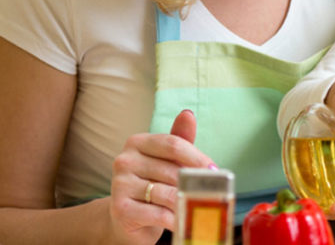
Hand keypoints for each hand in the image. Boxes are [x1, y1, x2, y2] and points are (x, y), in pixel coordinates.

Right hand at [108, 109, 215, 243]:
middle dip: (195, 184)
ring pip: (166, 193)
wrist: (127, 217)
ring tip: (198, 208)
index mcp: (137, 142)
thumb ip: (180, 139)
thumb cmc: (153, 183)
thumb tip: (188, 114)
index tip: (215, 170)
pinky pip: (158, 213)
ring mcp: (120, 184)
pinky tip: (182, 221)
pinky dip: (175, 219)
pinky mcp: (120, 209)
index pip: (174, 144)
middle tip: (211, 193)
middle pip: (172, 170)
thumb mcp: (167, 160)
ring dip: (186, 202)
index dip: (197, 158)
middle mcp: (124, 160)